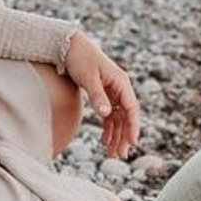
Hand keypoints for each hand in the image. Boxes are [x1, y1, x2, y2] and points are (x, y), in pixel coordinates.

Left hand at [63, 31, 140, 158]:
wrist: (68, 45)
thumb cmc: (79, 58)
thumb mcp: (88, 77)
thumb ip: (97, 96)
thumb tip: (106, 114)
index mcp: (120, 82)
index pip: (131, 108)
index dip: (133, 126)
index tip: (132, 142)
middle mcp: (119, 87)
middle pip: (125, 116)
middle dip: (124, 136)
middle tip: (120, 155)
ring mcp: (111, 91)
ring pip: (117, 118)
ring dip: (116, 135)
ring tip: (112, 154)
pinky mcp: (103, 94)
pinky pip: (109, 115)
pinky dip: (107, 128)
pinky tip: (103, 141)